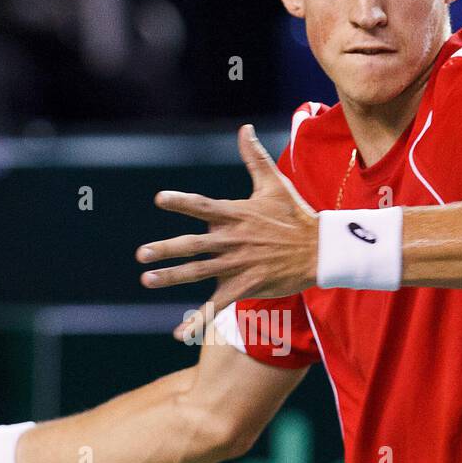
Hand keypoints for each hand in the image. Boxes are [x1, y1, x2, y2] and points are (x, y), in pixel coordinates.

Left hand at [137, 125, 317, 319]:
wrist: (320, 250)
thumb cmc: (296, 215)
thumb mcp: (274, 184)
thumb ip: (254, 157)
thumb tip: (245, 128)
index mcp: (236, 214)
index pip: (203, 206)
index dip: (181, 202)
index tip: (159, 200)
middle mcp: (232, 240)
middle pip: (193, 246)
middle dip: (165, 250)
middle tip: (141, 255)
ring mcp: (238, 265)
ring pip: (199, 272)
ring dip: (172, 277)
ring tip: (147, 279)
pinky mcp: (245, 286)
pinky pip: (216, 306)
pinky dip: (196, 321)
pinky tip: (177, 333)